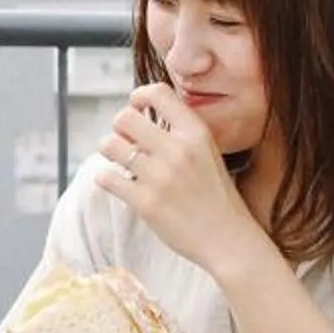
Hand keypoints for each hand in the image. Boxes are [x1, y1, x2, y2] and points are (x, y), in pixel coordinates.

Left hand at [94, 83, 268, 275]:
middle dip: (119, 128)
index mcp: (196, 133)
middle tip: (126, 142)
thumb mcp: (208, 152)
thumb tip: (140, 112)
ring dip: (109, 152)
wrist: (229, 240)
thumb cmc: (215, 196)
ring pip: (109, 145)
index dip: (138, 96)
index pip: (158, 92)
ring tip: (120, 163)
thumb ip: (180, 132)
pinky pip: (106, 177)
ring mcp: (161, 177)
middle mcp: (178, 150)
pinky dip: (105, 178)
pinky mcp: (146, 202)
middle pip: (124, 117)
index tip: (136, 107)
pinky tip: (116, 183)